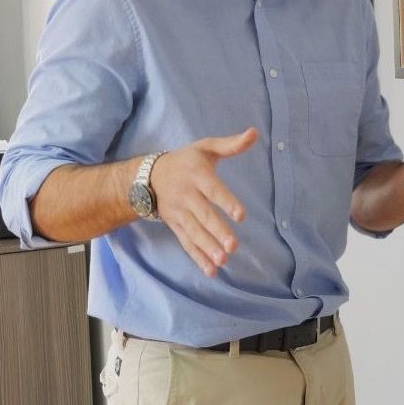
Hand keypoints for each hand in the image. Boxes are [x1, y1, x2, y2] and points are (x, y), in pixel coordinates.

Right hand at [150, 128, 257, 274]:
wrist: (149, 176)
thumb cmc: (186, 161)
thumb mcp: (205, 148)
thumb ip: (230, 144)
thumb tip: (254, 133)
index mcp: (196, 174)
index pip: (213, 189)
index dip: (227, 202)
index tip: (241, 215)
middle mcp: (186, 195)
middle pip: (203, 215)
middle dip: (217, 231)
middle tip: (233, 246)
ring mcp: (179, 213)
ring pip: (194, 232)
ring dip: (208, 247)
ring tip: (223, 260)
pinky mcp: (176, 226)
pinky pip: (187, 243)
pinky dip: (198, 257)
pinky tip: (211, 270)